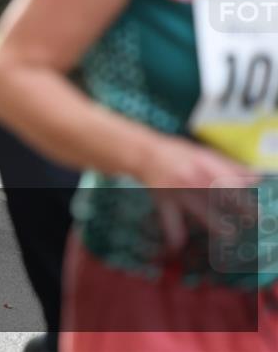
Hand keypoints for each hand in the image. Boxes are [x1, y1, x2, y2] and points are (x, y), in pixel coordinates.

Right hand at [136, 134, 258, 252]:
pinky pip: (168, 218)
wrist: (142, 152)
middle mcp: (191, 176)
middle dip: (238, 207)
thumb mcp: (203, 153)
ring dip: (213, 222)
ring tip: (230, 234)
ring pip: (197, 207)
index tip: (257, 208)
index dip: (243, 194)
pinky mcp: (162, 199)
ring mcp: (176, 189)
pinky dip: (172, 232)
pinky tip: (177, 247)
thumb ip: (228, 166)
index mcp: (203, 162)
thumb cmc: (177, 153)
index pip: (228, 179)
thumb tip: (256, 178)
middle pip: (219, 193)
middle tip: (253, 220)